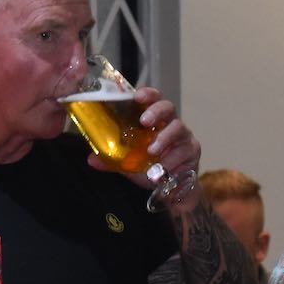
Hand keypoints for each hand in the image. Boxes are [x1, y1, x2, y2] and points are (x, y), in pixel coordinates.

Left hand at [85, 87, 201, 212]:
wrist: (172, 188)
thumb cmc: (150, 167)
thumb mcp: (128, 164)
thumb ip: (112, 159)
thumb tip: (91, 158)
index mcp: (154, 120)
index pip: (152, 99)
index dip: (147, 94)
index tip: (137, 96)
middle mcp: (170, 123)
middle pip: (168, 107)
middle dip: (156, 111)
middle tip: (144, 121)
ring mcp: (183, 135)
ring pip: (178, 128)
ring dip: (163, 139)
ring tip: (152, 151)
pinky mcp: (192, 150)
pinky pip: (184, 151)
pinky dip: (172, 160)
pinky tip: (163, 169)